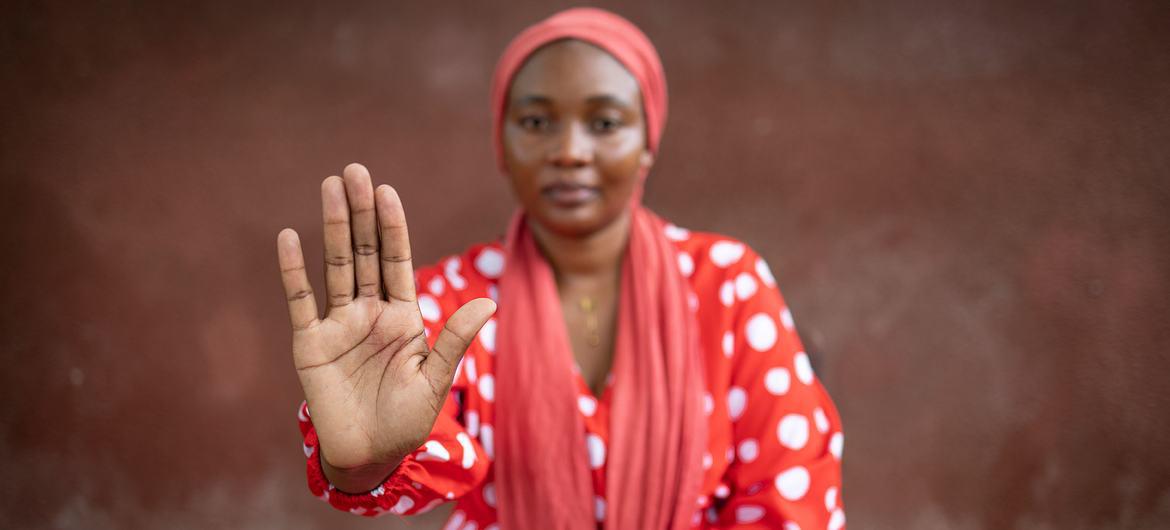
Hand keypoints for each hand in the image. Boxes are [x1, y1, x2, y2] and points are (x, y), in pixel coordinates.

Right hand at [276, 163, 494, 490]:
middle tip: (354, 170)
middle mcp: (369, 311)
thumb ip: (453, 339)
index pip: (397, 260)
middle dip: (360, 213)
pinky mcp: (311, 343)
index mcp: (402, 315)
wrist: (370, 455)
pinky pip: (301, 300)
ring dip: (331, 227)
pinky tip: (289, 236)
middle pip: (365, 252)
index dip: (392, 225)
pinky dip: (294, 270)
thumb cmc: (407, 419)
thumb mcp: (435, 378)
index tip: (387, 190)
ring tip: (329, 186)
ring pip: (336, 266)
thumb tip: (489, 302)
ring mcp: (339, 324)